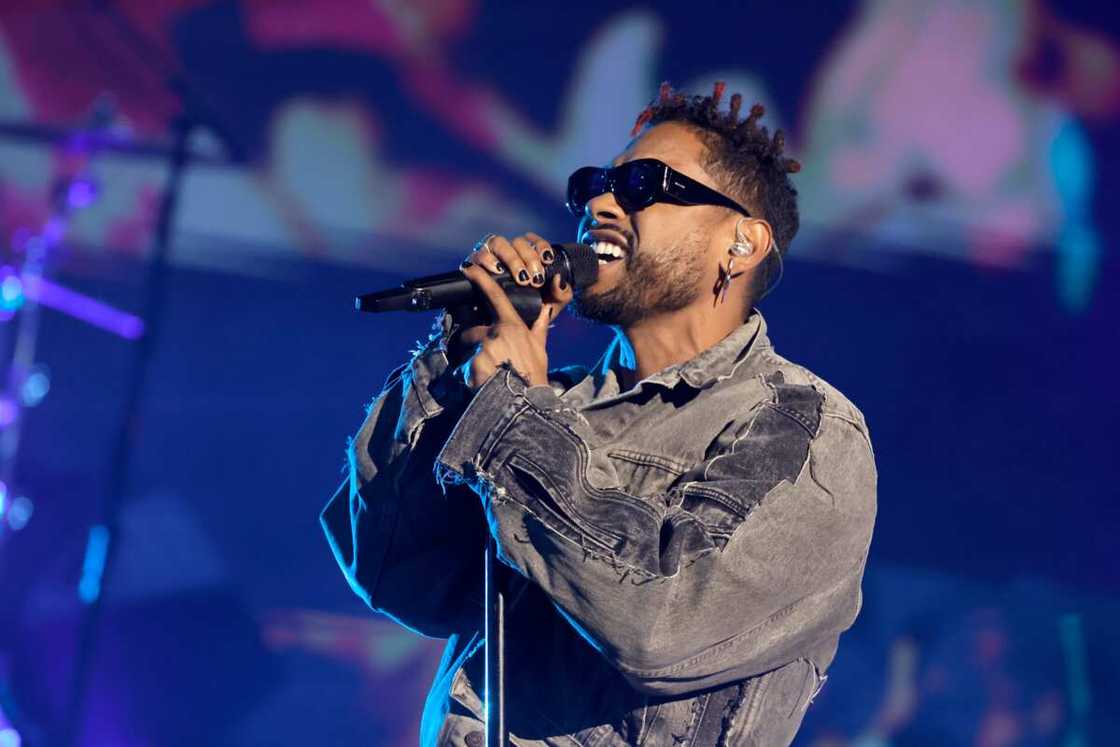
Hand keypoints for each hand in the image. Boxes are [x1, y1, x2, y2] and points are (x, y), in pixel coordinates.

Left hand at [456, 232, 572, 389]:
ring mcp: (483, 347)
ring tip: (485, 374)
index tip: (469, 267)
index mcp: (512, 326)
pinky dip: (468, 373)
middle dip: (475, 342)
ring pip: (468, 348)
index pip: (495, 296)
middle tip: (486, 361)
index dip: (481, 279)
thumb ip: (538, 328)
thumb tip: (544, 310)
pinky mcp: (472, 362)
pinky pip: (463, 364)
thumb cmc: (533, 377)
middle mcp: (496, 332)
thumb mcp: (539, 349)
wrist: (524, 402)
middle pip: (474, 330)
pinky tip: (478, 382)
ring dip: (471, 358)